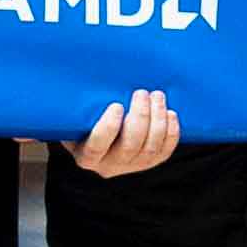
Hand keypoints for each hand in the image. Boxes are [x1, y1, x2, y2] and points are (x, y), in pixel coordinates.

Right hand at [68, 87, 182, 176]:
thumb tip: (82, 80)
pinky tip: (170, 113)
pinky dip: (171, 132)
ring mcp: (131, 166)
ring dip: (158, 119)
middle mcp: (109, 166)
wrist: (98, 134)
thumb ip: (77, 107)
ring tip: (157, 96)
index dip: (108, 127)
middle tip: (142, 92)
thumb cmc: (84, 120)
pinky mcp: (149, 163)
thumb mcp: (75, 117)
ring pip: (150, 148)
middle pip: (130, 146)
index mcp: (86, 156)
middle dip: (141, 116)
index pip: (97, 145)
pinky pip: (164, 152)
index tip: (117, 105)